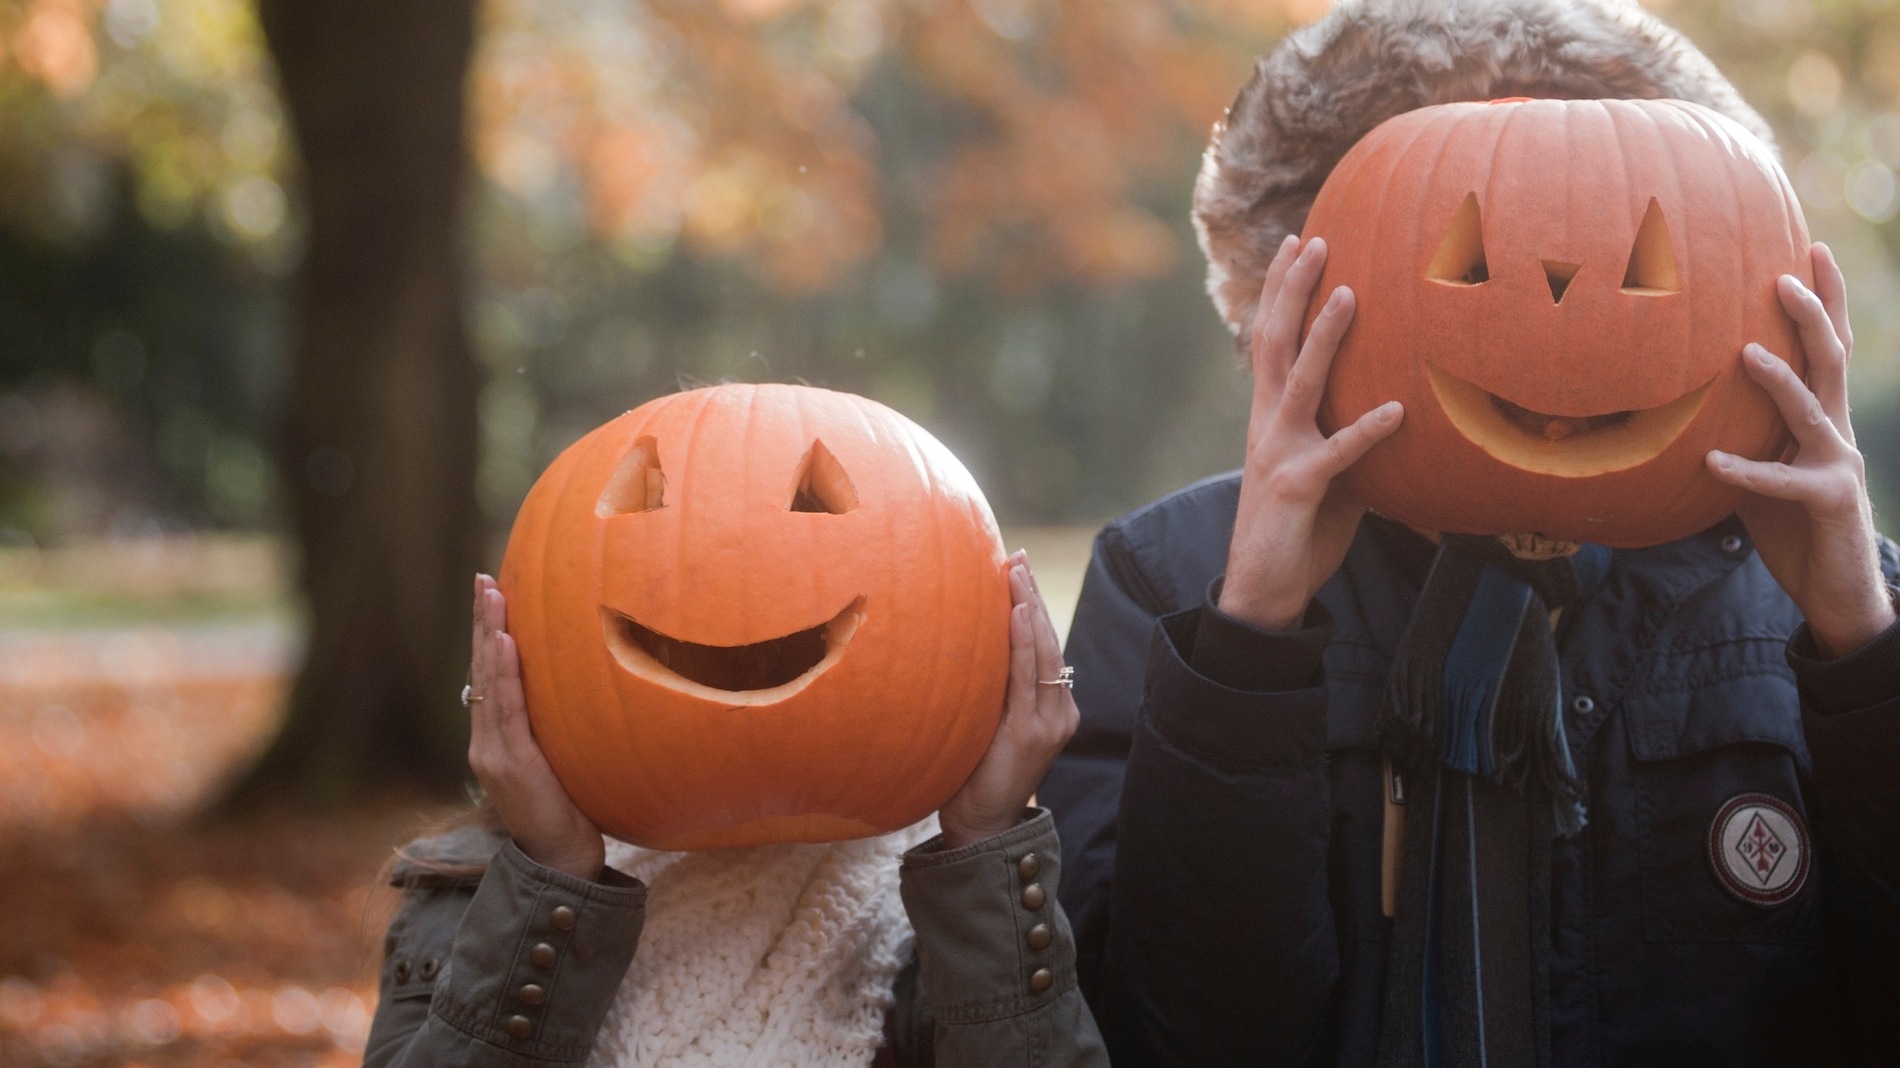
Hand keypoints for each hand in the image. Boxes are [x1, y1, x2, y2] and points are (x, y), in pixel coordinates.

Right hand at [468, 574, 604, 878]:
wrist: (561, 862)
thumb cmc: (570, 811)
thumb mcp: (562, 760)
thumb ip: (557, 728)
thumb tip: (580, 689)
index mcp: (497, 738)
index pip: (489, 675)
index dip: (487, 633)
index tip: (490, 592)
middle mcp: (487, 741)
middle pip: (481, 670)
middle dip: (482, 623)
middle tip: (483, 579)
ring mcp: (493, 753)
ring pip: (488, 683)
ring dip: (488, 635)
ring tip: (491, 596)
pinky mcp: (510, 764)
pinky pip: (505, 711)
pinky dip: (502, 674)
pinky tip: (503, 644)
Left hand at [938, 552, 1079, 849]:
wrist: (983, 825)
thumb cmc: (976, 772)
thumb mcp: (986, 722)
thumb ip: (990, 689)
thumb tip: (961, 644)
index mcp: (1051, 706)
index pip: (1043, 645)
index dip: (1033, 605)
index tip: (1018, 568)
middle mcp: (1059, 710)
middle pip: (1047, 641)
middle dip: (1032, 596)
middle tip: (1017, 558)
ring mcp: (1050, 722)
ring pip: (1043, 653)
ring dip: (1029, 609)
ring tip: (1016, 573)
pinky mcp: (1031, 733)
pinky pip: (1027, 678)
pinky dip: (1023, 643)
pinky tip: (1016, 614)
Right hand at [1220, 235, 1404, 628]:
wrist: (1263, 589)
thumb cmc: (1300, 529)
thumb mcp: (1329, 472)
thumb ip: (1351, 436)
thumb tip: (1399, 409)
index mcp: (1270, 415)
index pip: (1271, 338)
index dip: (1281, 290)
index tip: (1297, 242)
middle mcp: (1268, 423)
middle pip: (1274, 341)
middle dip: (1292, 289)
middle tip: (1314, 238)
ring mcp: (1279, 452)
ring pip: (1300, 382)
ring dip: (1324, 337)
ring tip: (1349, 294)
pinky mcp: (1297, 487)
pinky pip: (1338, 455)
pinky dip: (1367, 432)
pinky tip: (1396, 412)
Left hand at [1707, 244, 1895, 657]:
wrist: (1834, 589)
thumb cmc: (1791, 524)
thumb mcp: (1759, 468)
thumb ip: (1734, 433)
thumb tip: (1674, 406)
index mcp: (1822, 416)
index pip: (1826, 346)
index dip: (1823, 297)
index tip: (1809, 247)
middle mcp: (1836, 431)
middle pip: (1831, 358)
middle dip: (1812, 314)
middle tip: (1783, 274)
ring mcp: (1838, 464)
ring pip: (1813, 410)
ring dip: (1779, 380)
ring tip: (1745, 351)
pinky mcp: (1830, 502)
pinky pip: (1782, 483)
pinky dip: (1746, 472)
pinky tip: (1711, 461)